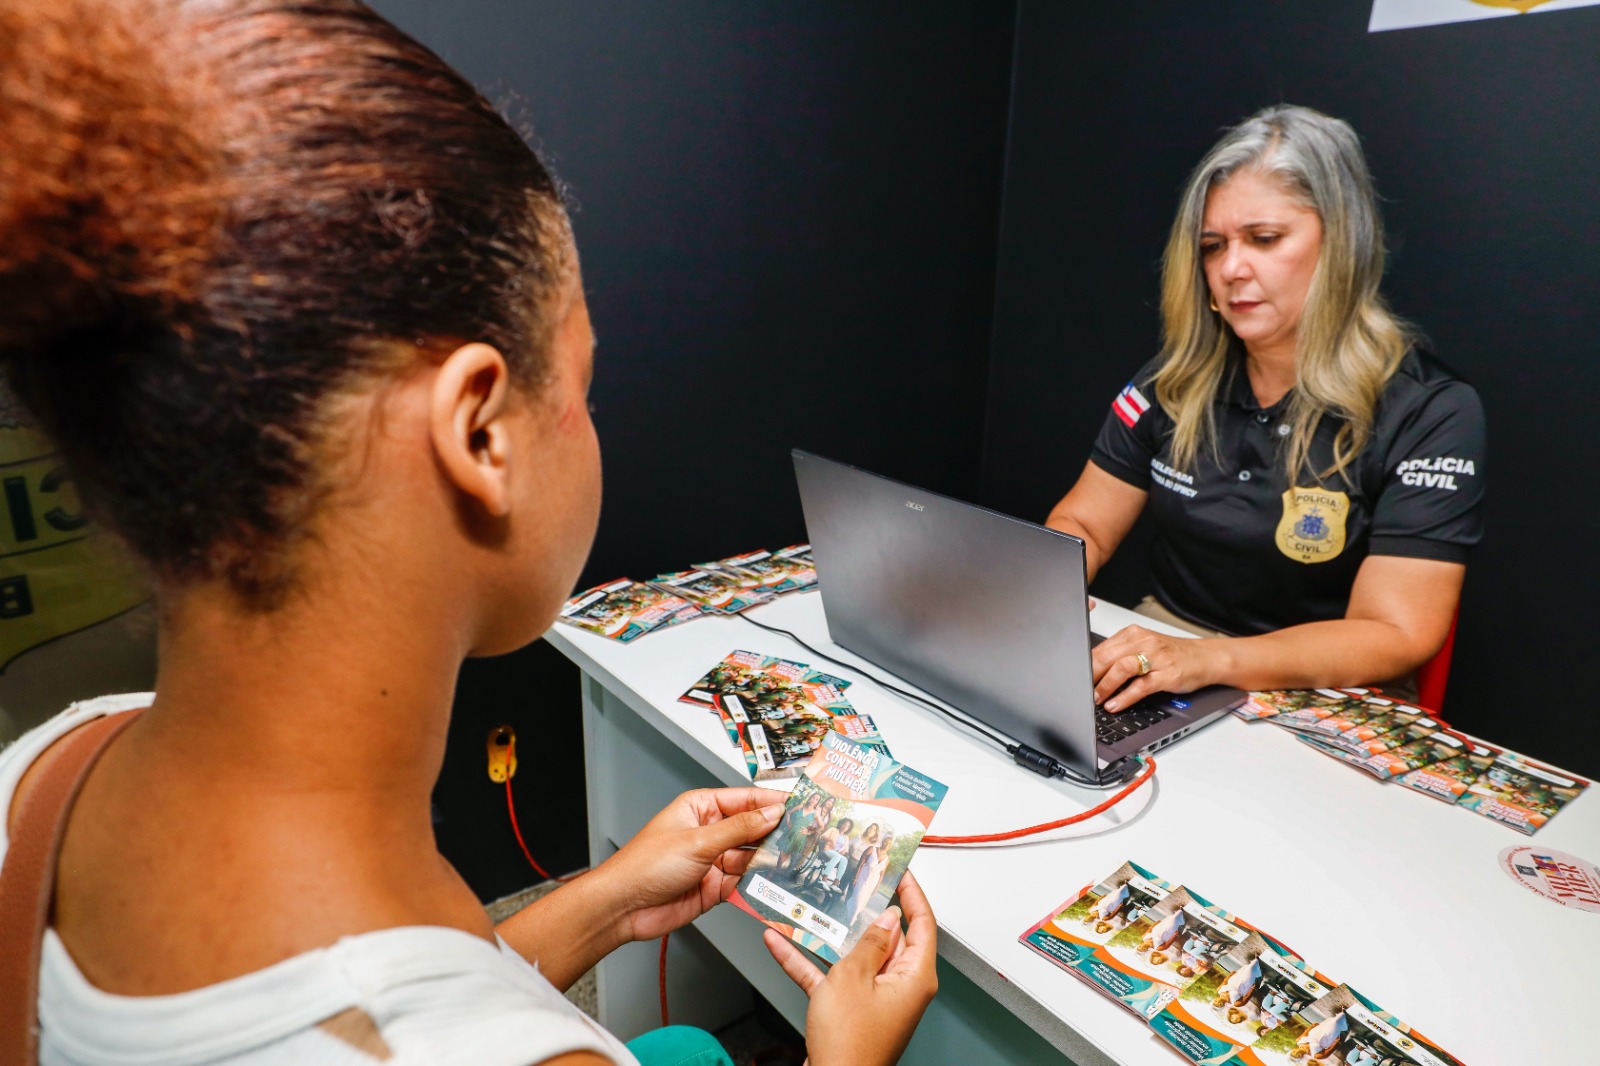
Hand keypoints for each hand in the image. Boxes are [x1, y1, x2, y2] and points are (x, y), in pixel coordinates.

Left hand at [600, 787, 785, 942]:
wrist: (624, 907)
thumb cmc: (644, 866)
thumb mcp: (698, 841)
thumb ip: (739, 829)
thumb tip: (771, 814)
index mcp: (701, 808)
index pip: (746, 800)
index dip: (772, 803)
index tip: (799, 807)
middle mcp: (710, 832)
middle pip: (753, 829)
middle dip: (775, 834)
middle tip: (803, 837)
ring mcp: (713, 861)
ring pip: (752, 858)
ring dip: (768, 862)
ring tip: (790, 863)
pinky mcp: (716, 888)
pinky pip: (745, 884)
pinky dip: (758, 885)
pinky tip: (770, 884)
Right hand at [765, 870, 938, 1065]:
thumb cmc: (850, 1044)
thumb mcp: (855, 978)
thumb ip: (869, 943)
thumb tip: (887, 919)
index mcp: (914, 976)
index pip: (922, 923)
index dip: (912, 894)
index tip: (902, 871)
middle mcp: (899, 986)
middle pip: (887, 938)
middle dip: (866, 912)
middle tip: (853, 882)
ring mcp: (874, 999)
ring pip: (854, 957)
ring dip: (829, 936)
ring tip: (812, 907)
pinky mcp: (849, 1011)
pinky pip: (829, 977)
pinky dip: (807, 961)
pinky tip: (780, 943)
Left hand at [1092, 624, 1224, 711]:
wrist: (1206, 658)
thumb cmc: (1173, 655)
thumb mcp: (1145, 648)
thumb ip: (1121, 655)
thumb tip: (1093, 670)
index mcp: (1134, 634)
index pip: (1101, 648)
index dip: (1086, 664)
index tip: (1075, 677)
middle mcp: (1143, 642)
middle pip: (1107, 656)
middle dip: (1091, 676)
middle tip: (1081, 690)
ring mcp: (1156, 658)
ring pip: (1122, 669)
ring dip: (1105, 685)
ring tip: (1096, 699)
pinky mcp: (1166, 674)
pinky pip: (1141, 686)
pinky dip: (1124, 696)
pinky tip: (1115, 704)